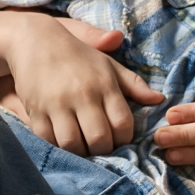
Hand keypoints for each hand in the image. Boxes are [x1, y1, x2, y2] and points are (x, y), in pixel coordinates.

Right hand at [2, 13, 162, 155]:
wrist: (35, 41)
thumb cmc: (79, 55)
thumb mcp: (109, 65)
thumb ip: (134, 84)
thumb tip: (159, 100)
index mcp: (105, 85)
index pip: (123, 124)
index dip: (125, 139)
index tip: (120, 140)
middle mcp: (83, 96)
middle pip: (99, 140)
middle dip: (103, 150)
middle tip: (101, 147)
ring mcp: (57, 104)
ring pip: (73, 145)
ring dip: (80, 152)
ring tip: (83, 147)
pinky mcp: (36, 111)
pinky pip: (48, 140)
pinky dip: (57, 146)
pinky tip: (63, 141)